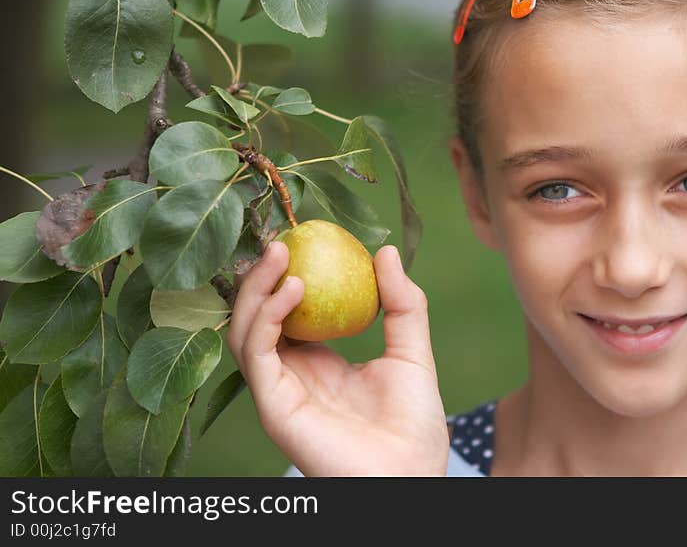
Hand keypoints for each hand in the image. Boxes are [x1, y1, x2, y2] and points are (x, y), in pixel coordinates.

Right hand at [227, 241, 449, 475]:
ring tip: (282, 255)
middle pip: (258, 319)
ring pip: (245, 332)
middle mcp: (292, 376)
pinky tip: (293, 291)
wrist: (412, 473)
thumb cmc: (414, 424)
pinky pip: (257, 354)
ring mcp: (279, 392)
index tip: (301, 238)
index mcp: (318, 364)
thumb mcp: (411, 351)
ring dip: (257, 290)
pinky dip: (267, 318)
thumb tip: (385, 250)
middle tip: (282, 239)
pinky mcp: (273, 407)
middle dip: (262, 277)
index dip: (286, 277)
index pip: (288, 314)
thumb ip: (402, 304)